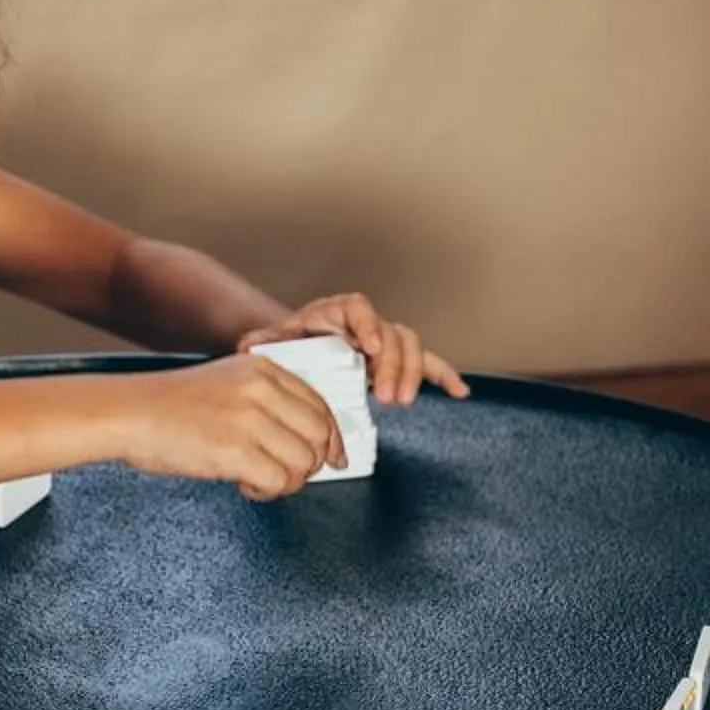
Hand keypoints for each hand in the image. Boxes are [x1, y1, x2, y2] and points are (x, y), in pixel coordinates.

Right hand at [114, 354, 344, 499]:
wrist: (127, 413)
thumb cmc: (170, 406)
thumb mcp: (227, 381)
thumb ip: (266, 399)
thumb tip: (305, 437)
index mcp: (263, 369)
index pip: (320, 406)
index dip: (332, 439)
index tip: (333, 458)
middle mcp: (261, 390)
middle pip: (320, 436)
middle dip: (310, 464)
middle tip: (286, 474)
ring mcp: (248, 419)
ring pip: (303, 463)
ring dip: (286, 481)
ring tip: (258, 479)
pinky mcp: (233, 450)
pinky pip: (277, 481)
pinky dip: (265, 491)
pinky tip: (243, 484)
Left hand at [237, 292, 469, 405]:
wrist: (297, 351)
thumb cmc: (286, 347)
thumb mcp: (272, 345)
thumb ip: (262, 344)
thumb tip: (249, 346)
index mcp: (334, 313)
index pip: (357, 307)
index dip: (367, 325)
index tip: (369, 349)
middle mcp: (363, 323)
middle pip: (391, 331)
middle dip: (394, 363)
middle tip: (385, 395)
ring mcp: (383, 340)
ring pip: (410, 345)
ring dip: (412, 374)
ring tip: (398, 402)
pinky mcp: (395, 361)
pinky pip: (426, 362)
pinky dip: (444, 374)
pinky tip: (460, 391)